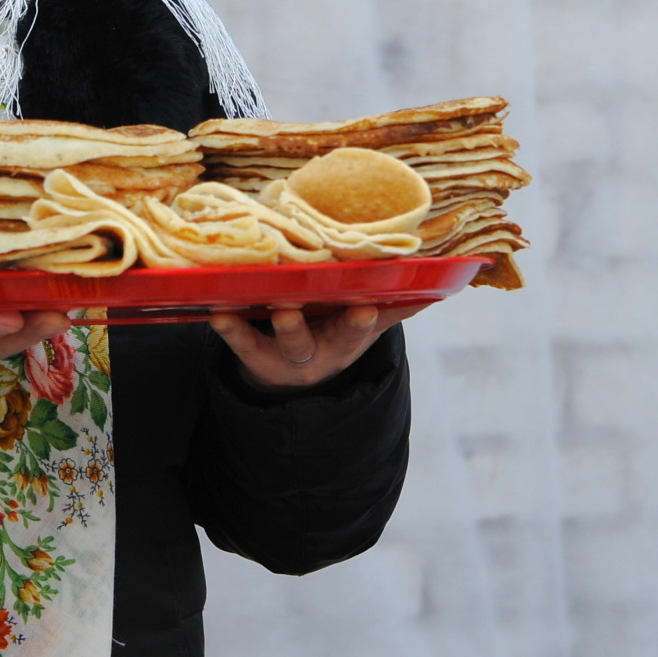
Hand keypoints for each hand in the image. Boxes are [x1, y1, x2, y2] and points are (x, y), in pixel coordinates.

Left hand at [209, 303, 425, 390]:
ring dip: (281, 326)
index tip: (365, 308)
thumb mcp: (366, 325)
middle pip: (321, 341)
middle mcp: (319, 351)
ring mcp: (285, 355)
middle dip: (323, 327)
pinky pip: (241, 341)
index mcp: (347, 339)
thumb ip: (396, 305)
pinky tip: (218, 313)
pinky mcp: (253, 354)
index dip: (361, 321)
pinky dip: (230, 328)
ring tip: (276, 306)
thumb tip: (439, 281)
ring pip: (285, 344)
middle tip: (310, 310)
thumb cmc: (333, 333)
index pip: (359, 330)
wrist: (291, 375)